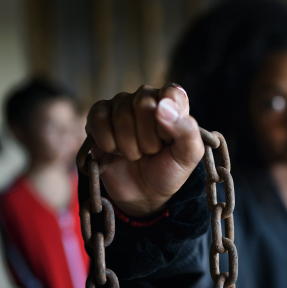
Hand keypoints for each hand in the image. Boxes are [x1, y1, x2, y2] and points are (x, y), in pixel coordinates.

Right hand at [86, 84, 203, 216]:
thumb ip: (186, 129)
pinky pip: (97, 118)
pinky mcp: (99, 116)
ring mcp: (121, 105)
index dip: (169, 121)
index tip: (168, 140)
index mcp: (172, 102)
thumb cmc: (169, 170)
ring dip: (129, 146)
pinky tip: (115, 151)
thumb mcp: (189, 155)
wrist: (143, 193)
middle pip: (143, 103)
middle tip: (151, 151)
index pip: (170, 94)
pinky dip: (107, 142)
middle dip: (148, 138)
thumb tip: (163, 105)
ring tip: (136, 154)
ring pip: (121, 114)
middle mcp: (146, 97)